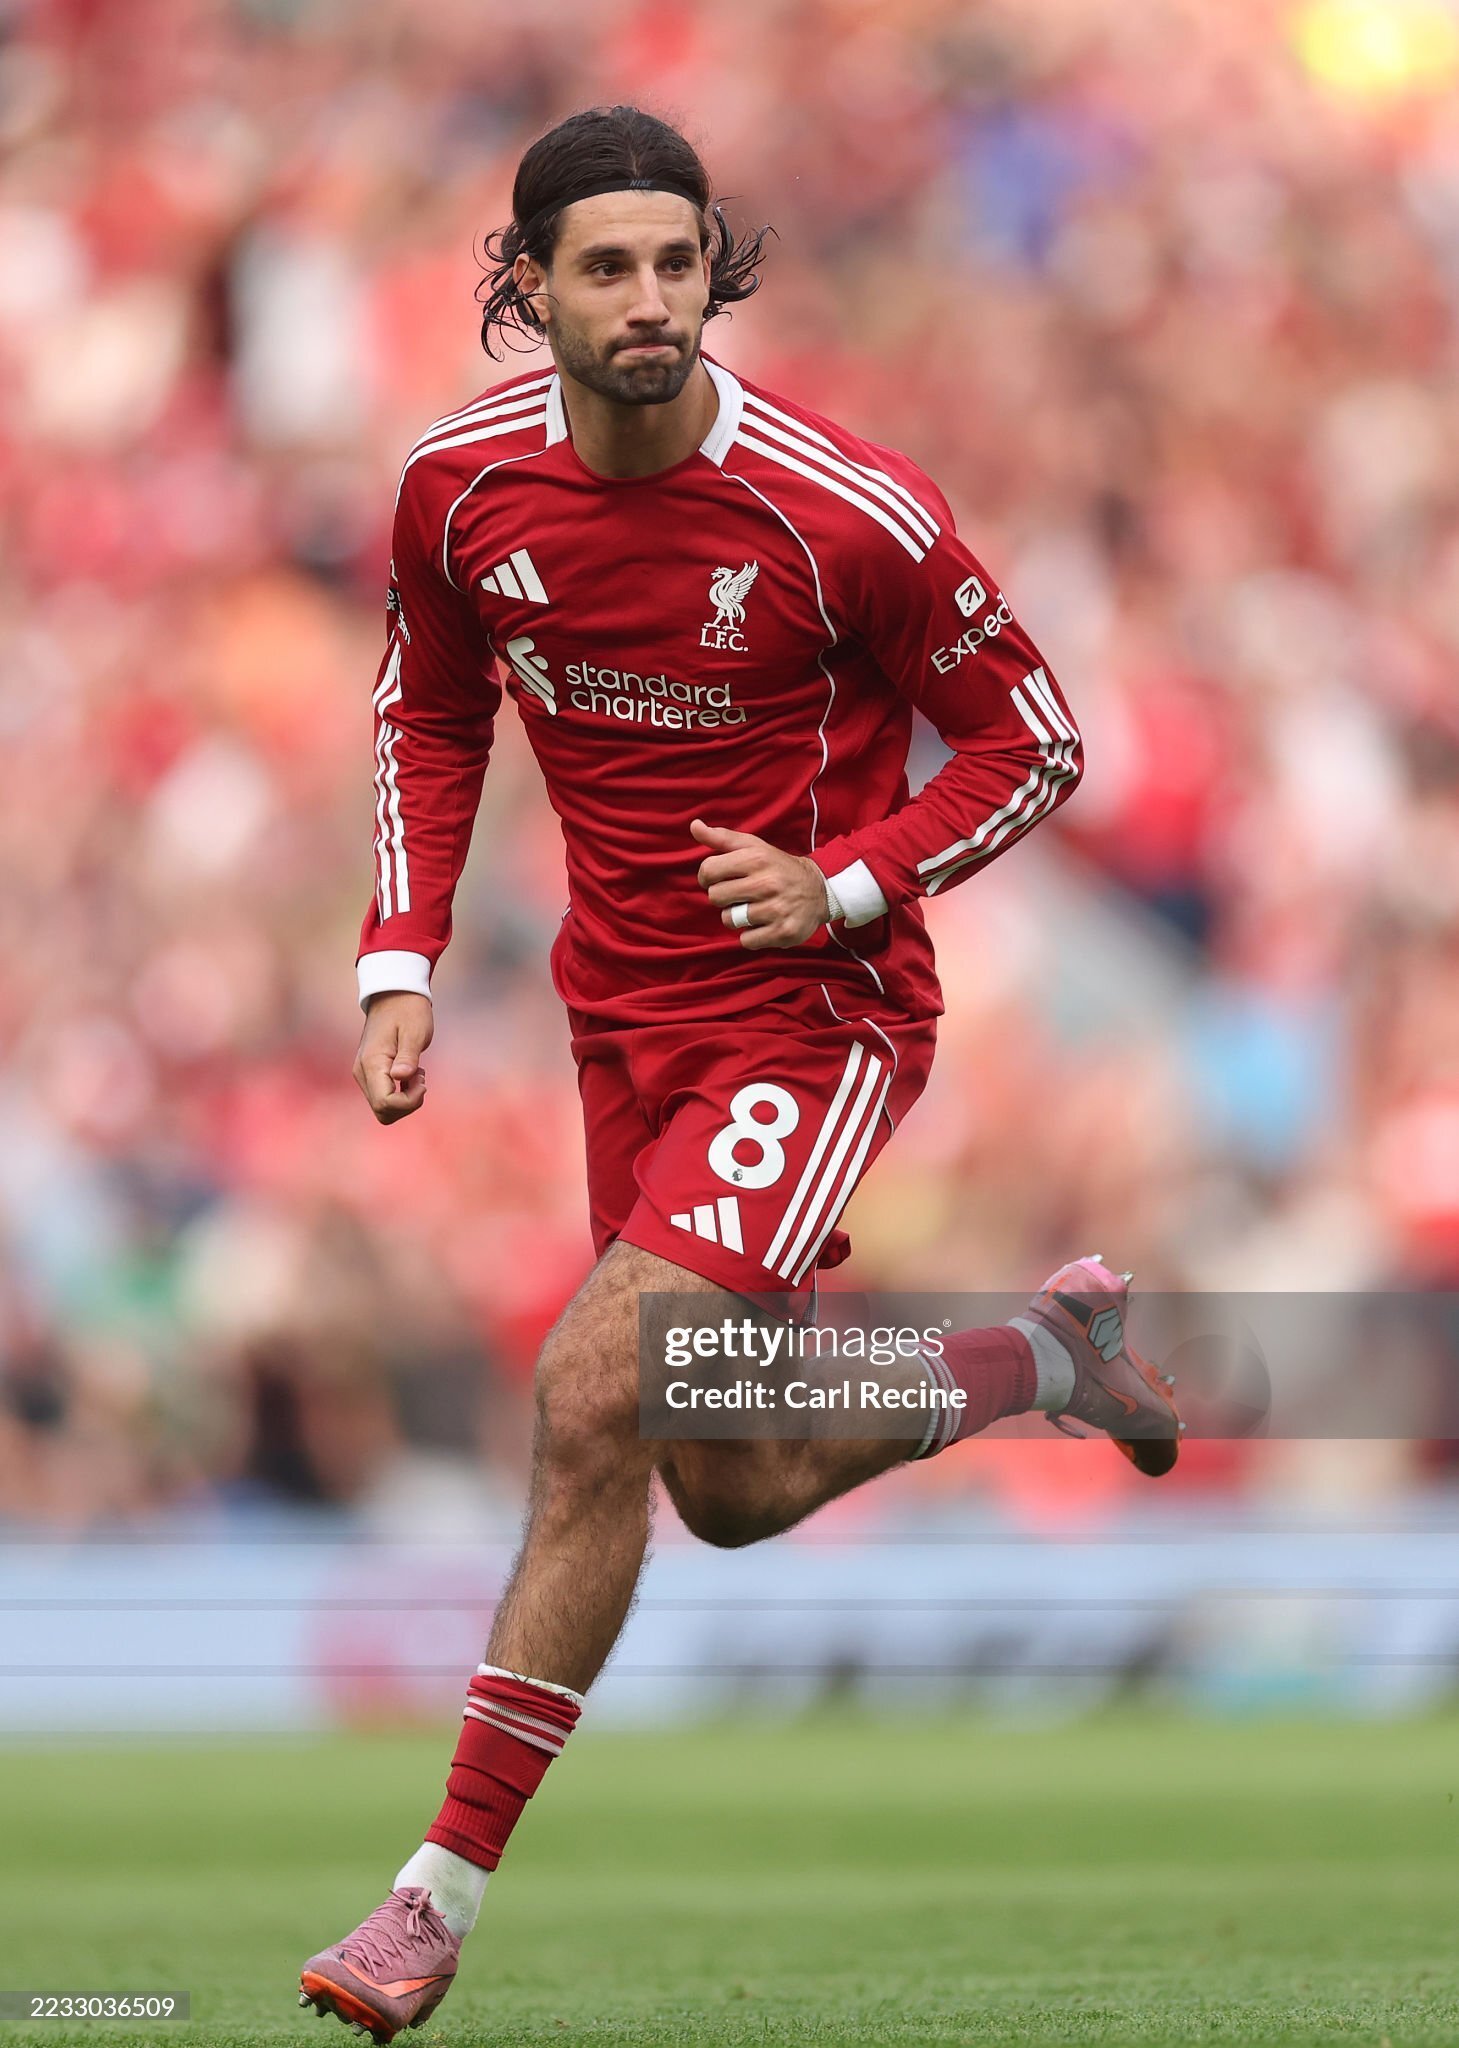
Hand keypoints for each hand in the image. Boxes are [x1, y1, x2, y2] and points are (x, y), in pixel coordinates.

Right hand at [353, 991, 433, 1123]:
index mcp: (372, 1063)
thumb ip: (408, 1057)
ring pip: (383, 1109)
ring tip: (416, 1073)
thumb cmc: (408, 1011)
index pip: (385, 1103)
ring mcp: (364, 1074)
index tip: (422, 1079)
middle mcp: (362, 1073)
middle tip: (420, 1078)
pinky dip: (401, 1093)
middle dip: (408, 1103)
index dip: (409, 1101)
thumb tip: (401, 1077)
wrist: (394, 995)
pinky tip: (411, 1073)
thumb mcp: (415, 1031)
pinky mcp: (370, 1074)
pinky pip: (384, 1098)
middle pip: (383, 1112)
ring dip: (405, 1099)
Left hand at [691, 818, 830, 950]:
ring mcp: (776, 909)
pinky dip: (751, 935)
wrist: (819, 889)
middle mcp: (767, 883)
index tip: (719, 879)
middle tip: (740, 894)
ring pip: (729, 920)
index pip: (709, 870)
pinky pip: (746, 940)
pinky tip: (764, 923)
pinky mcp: (783, 932)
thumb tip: (694, 826)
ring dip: (737, 917)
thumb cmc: (777, 867)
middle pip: (715, 897)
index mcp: (757, 858)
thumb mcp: (754, 847)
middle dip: (724, 897)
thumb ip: (722, 838)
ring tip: (753, 909)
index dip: (707, 877)